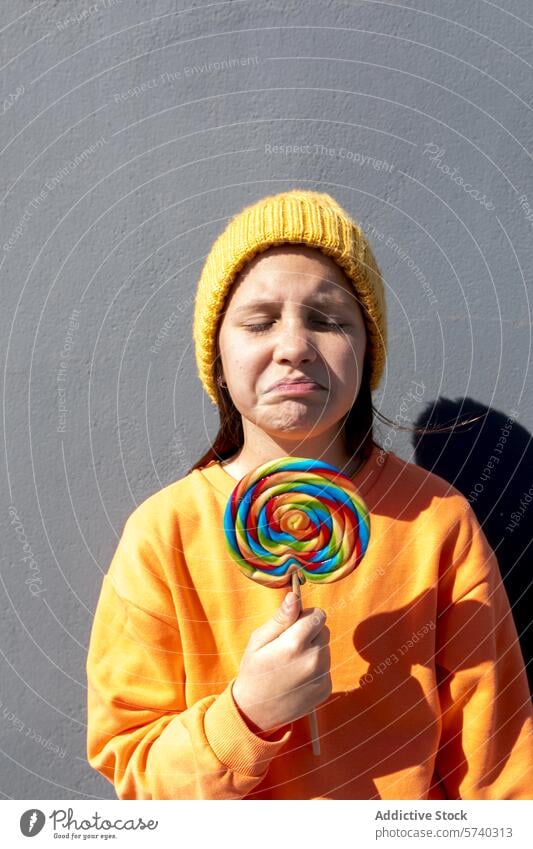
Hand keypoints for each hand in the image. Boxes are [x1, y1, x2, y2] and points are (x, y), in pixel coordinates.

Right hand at [232, 591, 331, 733]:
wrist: (256, 712)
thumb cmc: (254, 671)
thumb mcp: (258, 641)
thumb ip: (280, 618)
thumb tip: (294, 596)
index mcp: (295, 644)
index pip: (318, 615)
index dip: (306, 617)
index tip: (293, 626)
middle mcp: (313, 659)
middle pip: (324, 630)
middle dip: (310, 632)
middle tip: (289, 647)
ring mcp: (322, 676)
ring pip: (326, 648)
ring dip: (314, 650)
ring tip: (292, 664)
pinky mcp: (326, 689)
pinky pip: (327, 667)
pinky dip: (316, 668)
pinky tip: (298, 678)